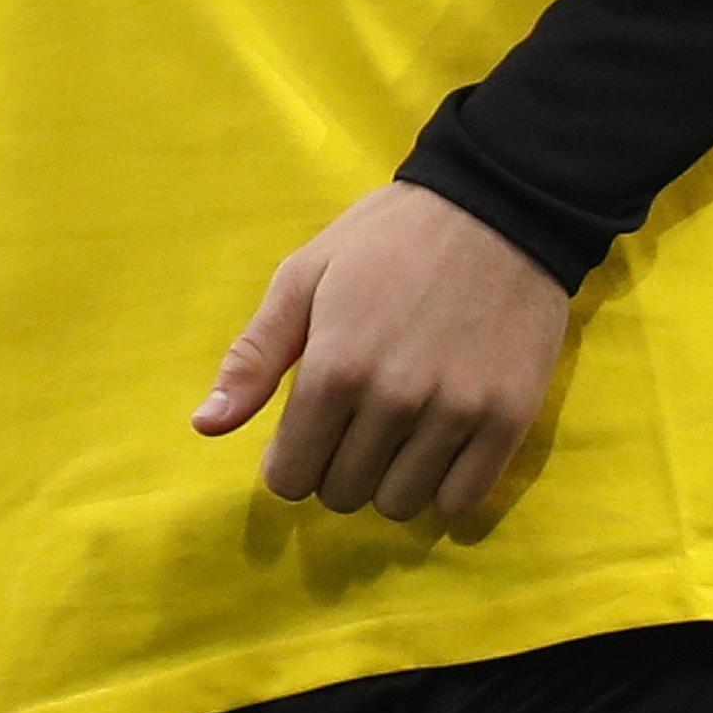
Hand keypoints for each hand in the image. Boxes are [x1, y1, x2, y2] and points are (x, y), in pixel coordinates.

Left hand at [194, 182, 570, 520]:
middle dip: (335, 466)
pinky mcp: (507, 421)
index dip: (290, 460)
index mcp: (335, 366)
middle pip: (341, 493)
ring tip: (396, 429)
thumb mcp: (304, 277)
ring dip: (387, 479)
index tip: (306, 429)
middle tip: (353, 418)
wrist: (496, 207)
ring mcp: (456, 413)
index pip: (290, 476)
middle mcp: (394, 399)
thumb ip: (254, 357)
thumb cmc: (387, 239)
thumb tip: (204, 426)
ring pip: (398, 505)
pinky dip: (442, 486)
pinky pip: (461, 502)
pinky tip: (437, 443)